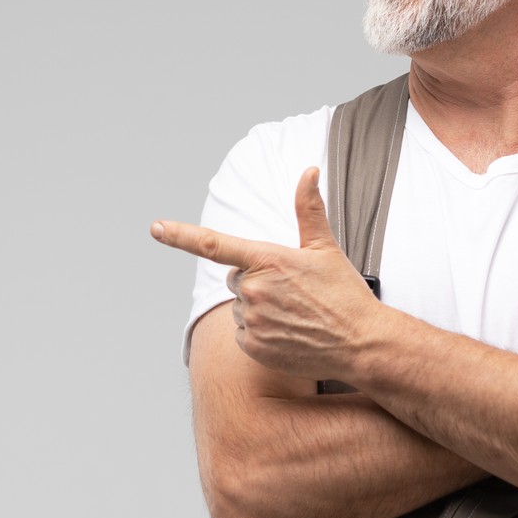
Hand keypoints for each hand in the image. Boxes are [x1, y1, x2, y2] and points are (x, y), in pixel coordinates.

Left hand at [152, 168, 379, 382]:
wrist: (361, 343)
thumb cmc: (344, 293)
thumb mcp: (325, 248)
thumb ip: (308, 209)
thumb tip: (308, 171)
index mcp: (266, 259)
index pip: (213, 244)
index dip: (179, 235)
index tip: (156, 228)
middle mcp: (253, 289)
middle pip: (235, 279)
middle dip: (255, 281)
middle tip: (291, 291)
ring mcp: (252, 320)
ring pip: (240, 308)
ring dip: (259, 309)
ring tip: (294, 314)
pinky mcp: (254, 346)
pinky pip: (243, 334)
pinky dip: (260, 333)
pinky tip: (288, 333)